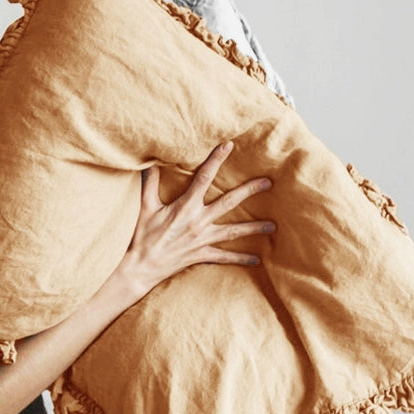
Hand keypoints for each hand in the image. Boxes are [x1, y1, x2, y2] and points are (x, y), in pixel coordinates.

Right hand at [117, 142, 273, 298]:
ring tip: (272, 225)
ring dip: (254, 228)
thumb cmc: (142, 236)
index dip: (216, 160)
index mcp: (185, 206)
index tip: (229, 146)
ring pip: (233, 232)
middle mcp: (198, 221)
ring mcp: (202, 240)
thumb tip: (151, 161)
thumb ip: (150, 183)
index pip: (204, 178)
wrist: (141, 267)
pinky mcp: (202, 255)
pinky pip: (225, 257)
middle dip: (249, 191)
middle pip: (229, 203)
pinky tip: (257, 260)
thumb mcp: (145, 206)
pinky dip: (241, 259)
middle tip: (268, 183)